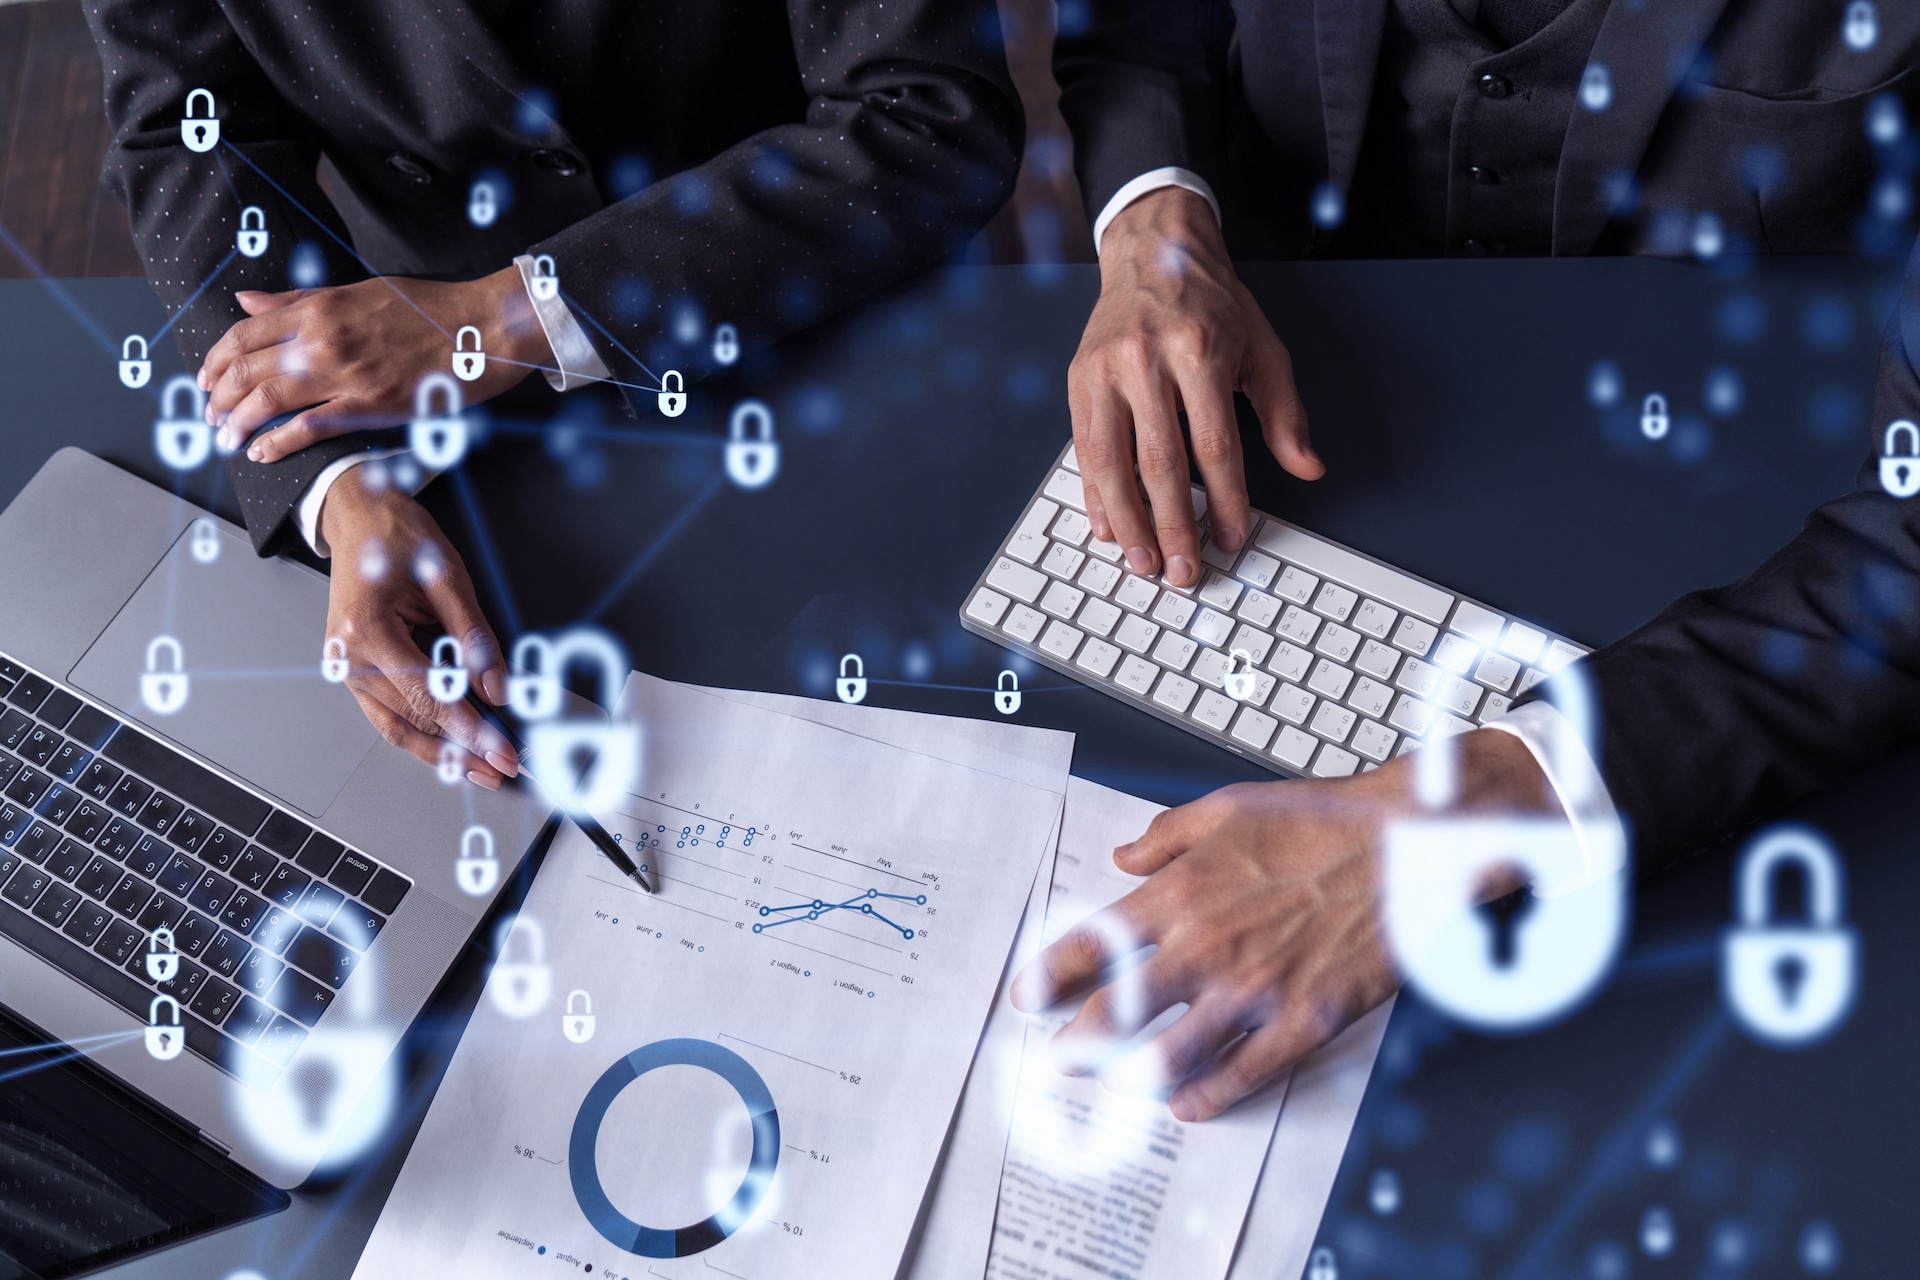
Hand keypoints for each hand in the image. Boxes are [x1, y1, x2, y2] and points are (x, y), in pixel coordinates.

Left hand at [199, 266, 552, 462]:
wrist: (480, 325)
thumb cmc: (428, 307)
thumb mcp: (358, 290)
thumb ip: (301, 298)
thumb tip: (249, 301)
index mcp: (318, 307)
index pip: (246, 332)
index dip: (217, 358)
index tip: (208, 376)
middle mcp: (322, 339)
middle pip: (248, 368)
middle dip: (219, 395)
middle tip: (210, 414)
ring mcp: (344, 374)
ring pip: (269, 399)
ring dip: (239, 422)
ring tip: (225, 437)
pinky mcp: (370, 405)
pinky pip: (310, 428)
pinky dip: (279, 442)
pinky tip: (261, 453)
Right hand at [319, 469, 519, 789]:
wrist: (359, 517)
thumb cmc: (398, 538)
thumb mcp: (448, 578)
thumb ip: (474, 637)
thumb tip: (498, 688)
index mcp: (368, 630)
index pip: (429, 697)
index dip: (471, 730)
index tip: (504, 750)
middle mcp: (349, 657)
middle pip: (412, 721)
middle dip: (463, 749)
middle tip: (505, 767)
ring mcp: (347, 667)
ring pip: (397, 728)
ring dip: (441, 753)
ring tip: (483, 767)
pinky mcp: (355, 670)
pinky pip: (389, 714)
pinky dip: (422, 734)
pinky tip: (453, 747)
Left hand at [1010, 730, 1555, 1120]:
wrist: (1410, 847)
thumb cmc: (1325, 821)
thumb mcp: (1229, 808)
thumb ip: (1165, 838)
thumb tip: (1123, 856)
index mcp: (1182, 893)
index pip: (1093, 945)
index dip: (1050, 977)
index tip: (1028, 997)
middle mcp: (1207, 947)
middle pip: (1117, 1012)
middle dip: (1077, 1042)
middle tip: (1058, 1058)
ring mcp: (1254, 991)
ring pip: (1169, 1054)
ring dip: (1131, 1076)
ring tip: (1112, 1086)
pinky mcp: (1304, 1020)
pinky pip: (1243, 1074)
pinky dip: (1208, 1096)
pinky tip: (1187, 1105)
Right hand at [1070, 187, 1322, 587]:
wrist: (1155, 249)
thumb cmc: (1212, 304)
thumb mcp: (1263, 347)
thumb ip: (1284, 413)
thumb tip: (1307, 467)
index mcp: (1200, 352)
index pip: (1215, 445)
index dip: (1225, 501)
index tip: (1231, 539)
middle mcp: (1147, 360)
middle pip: (1160, 462)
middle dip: (1173, 525)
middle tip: (1182, 570)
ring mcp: (1106, 369)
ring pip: (1112, 462)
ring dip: (1128, 521)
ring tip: (1144, 560)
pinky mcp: (1079, 378)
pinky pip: (1083, 447)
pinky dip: (1093, 492)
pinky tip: (1107, 525)